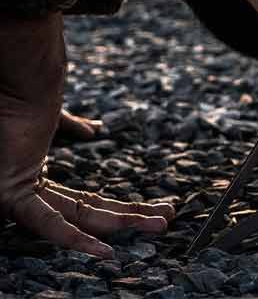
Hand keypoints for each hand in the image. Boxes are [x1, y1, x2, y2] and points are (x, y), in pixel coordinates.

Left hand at [0, 12, 173, 257]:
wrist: (17, 83)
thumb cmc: (23, 96)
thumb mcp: (51, 117)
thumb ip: (71, 125)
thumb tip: (96, 130)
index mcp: (35, 179)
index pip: (86, 202)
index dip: (121, 206)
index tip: (153, 206)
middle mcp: (29, 194)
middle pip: (90, 214)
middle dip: (133, 217)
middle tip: (167, 219)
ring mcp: (21, 198)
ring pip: (79, 221)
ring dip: (122, 225)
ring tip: (160, 224)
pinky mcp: (13, 197)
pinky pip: (48, 224)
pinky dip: (76, 239)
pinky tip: (105, 250)